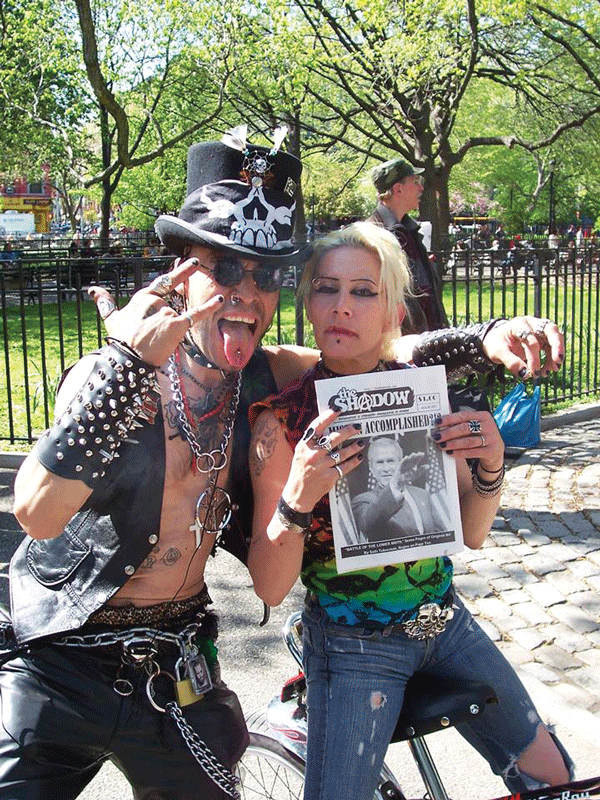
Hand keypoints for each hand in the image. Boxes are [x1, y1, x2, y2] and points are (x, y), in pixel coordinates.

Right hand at [88, 257, 222, 366]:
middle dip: (165, 318)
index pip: (163, 283)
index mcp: (142, 297)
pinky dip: (209, 307)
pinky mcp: (176, 324)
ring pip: (177, 316)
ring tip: (155, 341)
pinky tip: (220, 299)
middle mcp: (155, 301)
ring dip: (170, 329)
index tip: (192, 265)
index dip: (179, 274)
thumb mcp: (111, 318)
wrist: (127, 359)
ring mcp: (166, 311)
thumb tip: (92, 290)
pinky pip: (196, 314)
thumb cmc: (120, 341)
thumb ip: (105, 303)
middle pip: (170, 305)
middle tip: (183, 284)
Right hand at [282, 409, 363, 512]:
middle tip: (357, 426)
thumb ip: (312, 442)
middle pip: (333, 438)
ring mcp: (321, 466)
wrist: (297, 494)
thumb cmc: (300, 471)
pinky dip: (353, 461)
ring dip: (354, 446)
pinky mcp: (329, 477)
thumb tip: (327, 429)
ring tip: (361, 442)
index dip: (328, 416)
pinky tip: (359, 457)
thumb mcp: (301, 453)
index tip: (338, 410)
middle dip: (348, 431)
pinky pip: (345, 466)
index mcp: (304, 446)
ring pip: (342, 452)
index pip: (317, 426)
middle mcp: (313, 454)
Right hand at [390, 451, 426, 492]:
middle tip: (419, 453)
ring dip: (411, 457)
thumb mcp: (416, 474)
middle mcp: (409, 463)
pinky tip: (406, 457)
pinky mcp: (400, 467)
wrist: (400, 481)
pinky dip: (404, 460)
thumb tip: (428, 466)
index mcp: (413, 464)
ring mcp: (404, 464)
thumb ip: (421, 470)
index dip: (419, 456)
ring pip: (408, 460)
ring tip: (414, 454)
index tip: (423, 454)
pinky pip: (402, 463)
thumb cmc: (408, 477)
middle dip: (416, 456)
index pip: (417, 459)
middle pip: (413, 459)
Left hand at [432, 411, 503, 469]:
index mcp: (483, 416)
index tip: (437, 423)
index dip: (449, 419)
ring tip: (442, 445)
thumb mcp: (475, 427)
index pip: (463, 415)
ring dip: (452, 444)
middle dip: (448, 433)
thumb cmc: (481, 436)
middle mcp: (489, 426)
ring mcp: (491, 439)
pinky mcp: (491, 451)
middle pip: (465, 428)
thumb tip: (441, 421)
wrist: (495, 452)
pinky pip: (472, 452)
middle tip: (437, 436)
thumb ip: (461, 423)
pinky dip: (459, 453)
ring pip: (468, 441)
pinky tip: (451, 453)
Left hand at [483, 316, 563, 378]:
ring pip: (555, 336)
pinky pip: (553, 345)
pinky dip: (553, 357)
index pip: (532, 340)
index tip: (532, 373)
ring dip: (556, 353)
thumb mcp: (498, 353)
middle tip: (558, 362)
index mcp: (519, 324)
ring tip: (553, 369)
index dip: (534, 358)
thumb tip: (525, 375)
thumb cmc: (496, 344)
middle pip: (550, 329)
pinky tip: (549, 368)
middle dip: (556, 346)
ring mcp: (538, 329)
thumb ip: (511, 363)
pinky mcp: (543, 337)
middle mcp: (531, 323)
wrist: (495, 340)